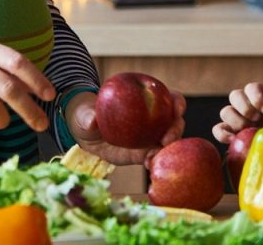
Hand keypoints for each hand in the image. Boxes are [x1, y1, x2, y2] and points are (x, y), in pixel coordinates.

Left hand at [64, 90, 187, 167]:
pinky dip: (155, 161)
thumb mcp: (85, 112)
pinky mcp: (144, 153)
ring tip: (154, 157)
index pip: (169, 97)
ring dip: (168, 150)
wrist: (86, 134)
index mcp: (146, 99)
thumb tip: (92, 120)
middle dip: (176, 130)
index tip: (176, 110)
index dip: (177, 102)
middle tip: (165, 141)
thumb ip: (88, 114)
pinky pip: (155, 157)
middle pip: (174, 121)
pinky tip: (148, 165)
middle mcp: (154, 118)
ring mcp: (151, 136)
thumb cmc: (87, 114)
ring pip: (169, 142)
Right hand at [211, 83, 262, 142]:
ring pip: (226, 112)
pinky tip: (233, 139)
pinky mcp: (229, 131)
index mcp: (256, 93)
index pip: (251, 88)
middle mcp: (242, 102)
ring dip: (237, 121)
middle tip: (257, 118)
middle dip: (246, 108)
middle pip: (235, 96)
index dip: (256, 97)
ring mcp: (234, 116)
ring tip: (249, 129)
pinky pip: (218, 129)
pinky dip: (222, 134)